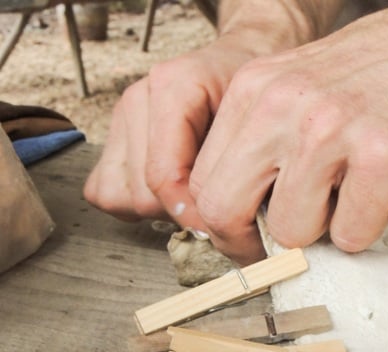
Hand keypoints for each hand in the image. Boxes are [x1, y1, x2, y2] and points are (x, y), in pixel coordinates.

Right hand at [83, 36, 269, 233]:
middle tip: (211, 202)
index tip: (217, 230)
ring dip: (159, 208)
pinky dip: (133, 204)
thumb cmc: (256, 100)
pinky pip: (106, 193)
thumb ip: (239, 168)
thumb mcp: (263, 129)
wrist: (242, 66)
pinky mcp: (112, 138)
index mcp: (175, 87)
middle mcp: (139, 97)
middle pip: (143, 194)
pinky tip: (167, 192)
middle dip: (179, 210)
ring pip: (121, 197)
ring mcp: (121, 117)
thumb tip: (221, 223)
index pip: (165, 176)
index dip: (192, 215)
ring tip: (192, 193)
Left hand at [187, 1, 387, 263]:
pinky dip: (365, 229)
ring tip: (349, 197)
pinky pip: (351, 235)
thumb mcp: (294, 90)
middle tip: (289, 243)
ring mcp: (332, 130)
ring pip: (291, 232)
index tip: (251, 237)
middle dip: (255, 244)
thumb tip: (236, 220)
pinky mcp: (384, 156)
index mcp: (252, 92)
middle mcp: (281, 107)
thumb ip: (258, 143)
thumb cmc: (378, 76)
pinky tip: (379, 194)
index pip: (202, 186)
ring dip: (321, 232)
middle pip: (225, 212)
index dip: (225, 227)